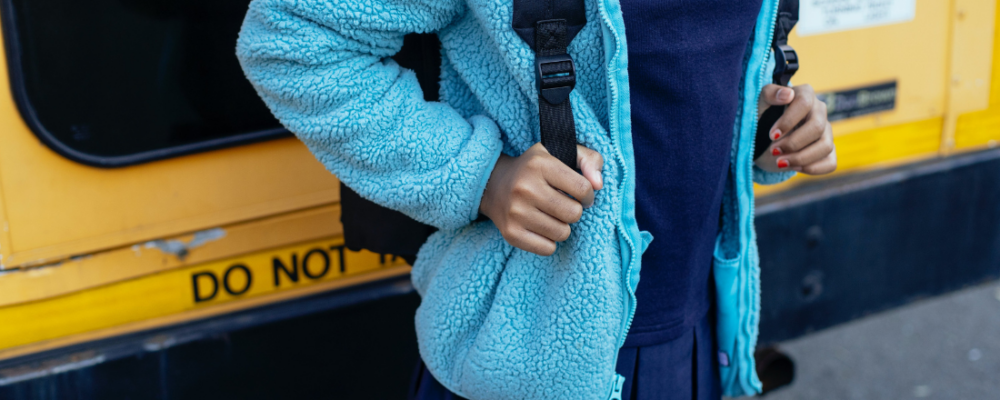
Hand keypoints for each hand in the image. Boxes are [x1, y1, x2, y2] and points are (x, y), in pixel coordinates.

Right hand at [479, 143, 603, 255]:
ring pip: (562, 233)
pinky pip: (547, 248)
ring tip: (551, 216)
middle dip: (574, 211)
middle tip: (564, 205)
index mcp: (540, 164)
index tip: (581, 195)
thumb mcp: (560, 152)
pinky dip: (549, 241)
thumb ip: (589, 160)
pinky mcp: (511, 233)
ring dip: (562, 227)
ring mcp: (516, 212)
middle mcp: (525, 188)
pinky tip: (541, 227)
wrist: (492, 184)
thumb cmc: (535, 169)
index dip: (588, 195)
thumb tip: (598, 184)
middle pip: (574, 214)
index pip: (583, 189)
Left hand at [754, 84, 836, 174]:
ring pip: (826, 146)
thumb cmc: (760, 118)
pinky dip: (812, 168)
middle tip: (773, 151)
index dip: (788, 120)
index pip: (804, 102)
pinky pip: (830, 163)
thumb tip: (788, 95)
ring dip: (801, 158)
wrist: (760, 139)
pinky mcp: (827, 151)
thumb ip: (769, 94)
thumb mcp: (758, 104)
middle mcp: (819, 112)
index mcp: (804, 95)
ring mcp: (826, 132)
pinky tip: (794, 167)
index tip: (772, 135)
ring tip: (780, 162)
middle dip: (793, 143)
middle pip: (817, 127)